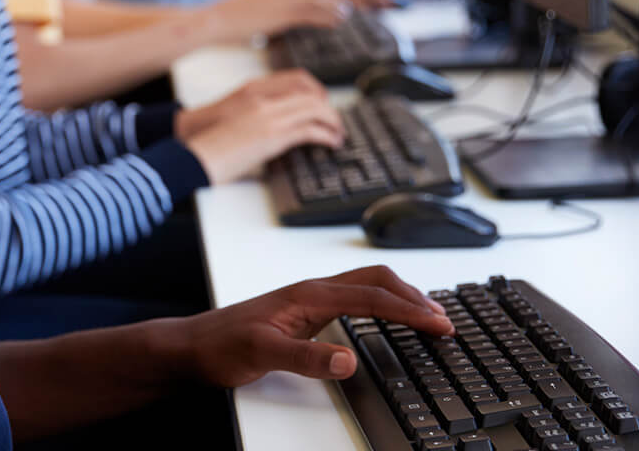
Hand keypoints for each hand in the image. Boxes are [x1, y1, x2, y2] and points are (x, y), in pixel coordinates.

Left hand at [169, 265, 452, 387]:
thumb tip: (348, 358)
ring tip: (429, 316)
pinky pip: (356, 298)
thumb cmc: (222, 346)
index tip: (440, 324)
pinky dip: (383, 303)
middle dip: (413, 295)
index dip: (409, 310)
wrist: (194, 346)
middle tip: (445, 320)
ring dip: (401, 296)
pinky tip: (389, 319)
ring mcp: (311, 298)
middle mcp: (313, 289)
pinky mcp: (307, 311)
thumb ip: (305, 357)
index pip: (371, 296)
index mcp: (309, 293)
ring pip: (367, 285)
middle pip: (375, 279)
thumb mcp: (262, 354)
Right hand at [182, 70, 344, 183]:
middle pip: (311, 93)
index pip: (298, 78)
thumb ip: (259, 110)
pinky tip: (331, 143)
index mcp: (255, 88)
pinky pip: (311, 130)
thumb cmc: (211, 137)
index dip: (317, 90)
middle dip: (329, 108)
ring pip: (316, 109)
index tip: (324, 103)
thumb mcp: (237, 113)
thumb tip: (280, 123)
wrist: (196, 151)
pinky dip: (327, 136)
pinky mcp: (274, 136)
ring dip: (333, 122)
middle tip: (335, 122)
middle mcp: (264, 97)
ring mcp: (270, 115)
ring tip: (338, 135)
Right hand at [206, 0, 350, 43]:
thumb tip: (264, 21)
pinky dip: (325, 16)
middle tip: (343, 5)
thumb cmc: (222, 21)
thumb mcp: (244, 12)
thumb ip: (259, 12)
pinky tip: (336, 21)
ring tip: (345, 13)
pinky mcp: (280, 14)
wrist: (212, 21)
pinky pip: (309, 13)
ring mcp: (279, 1)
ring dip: (332, 5)